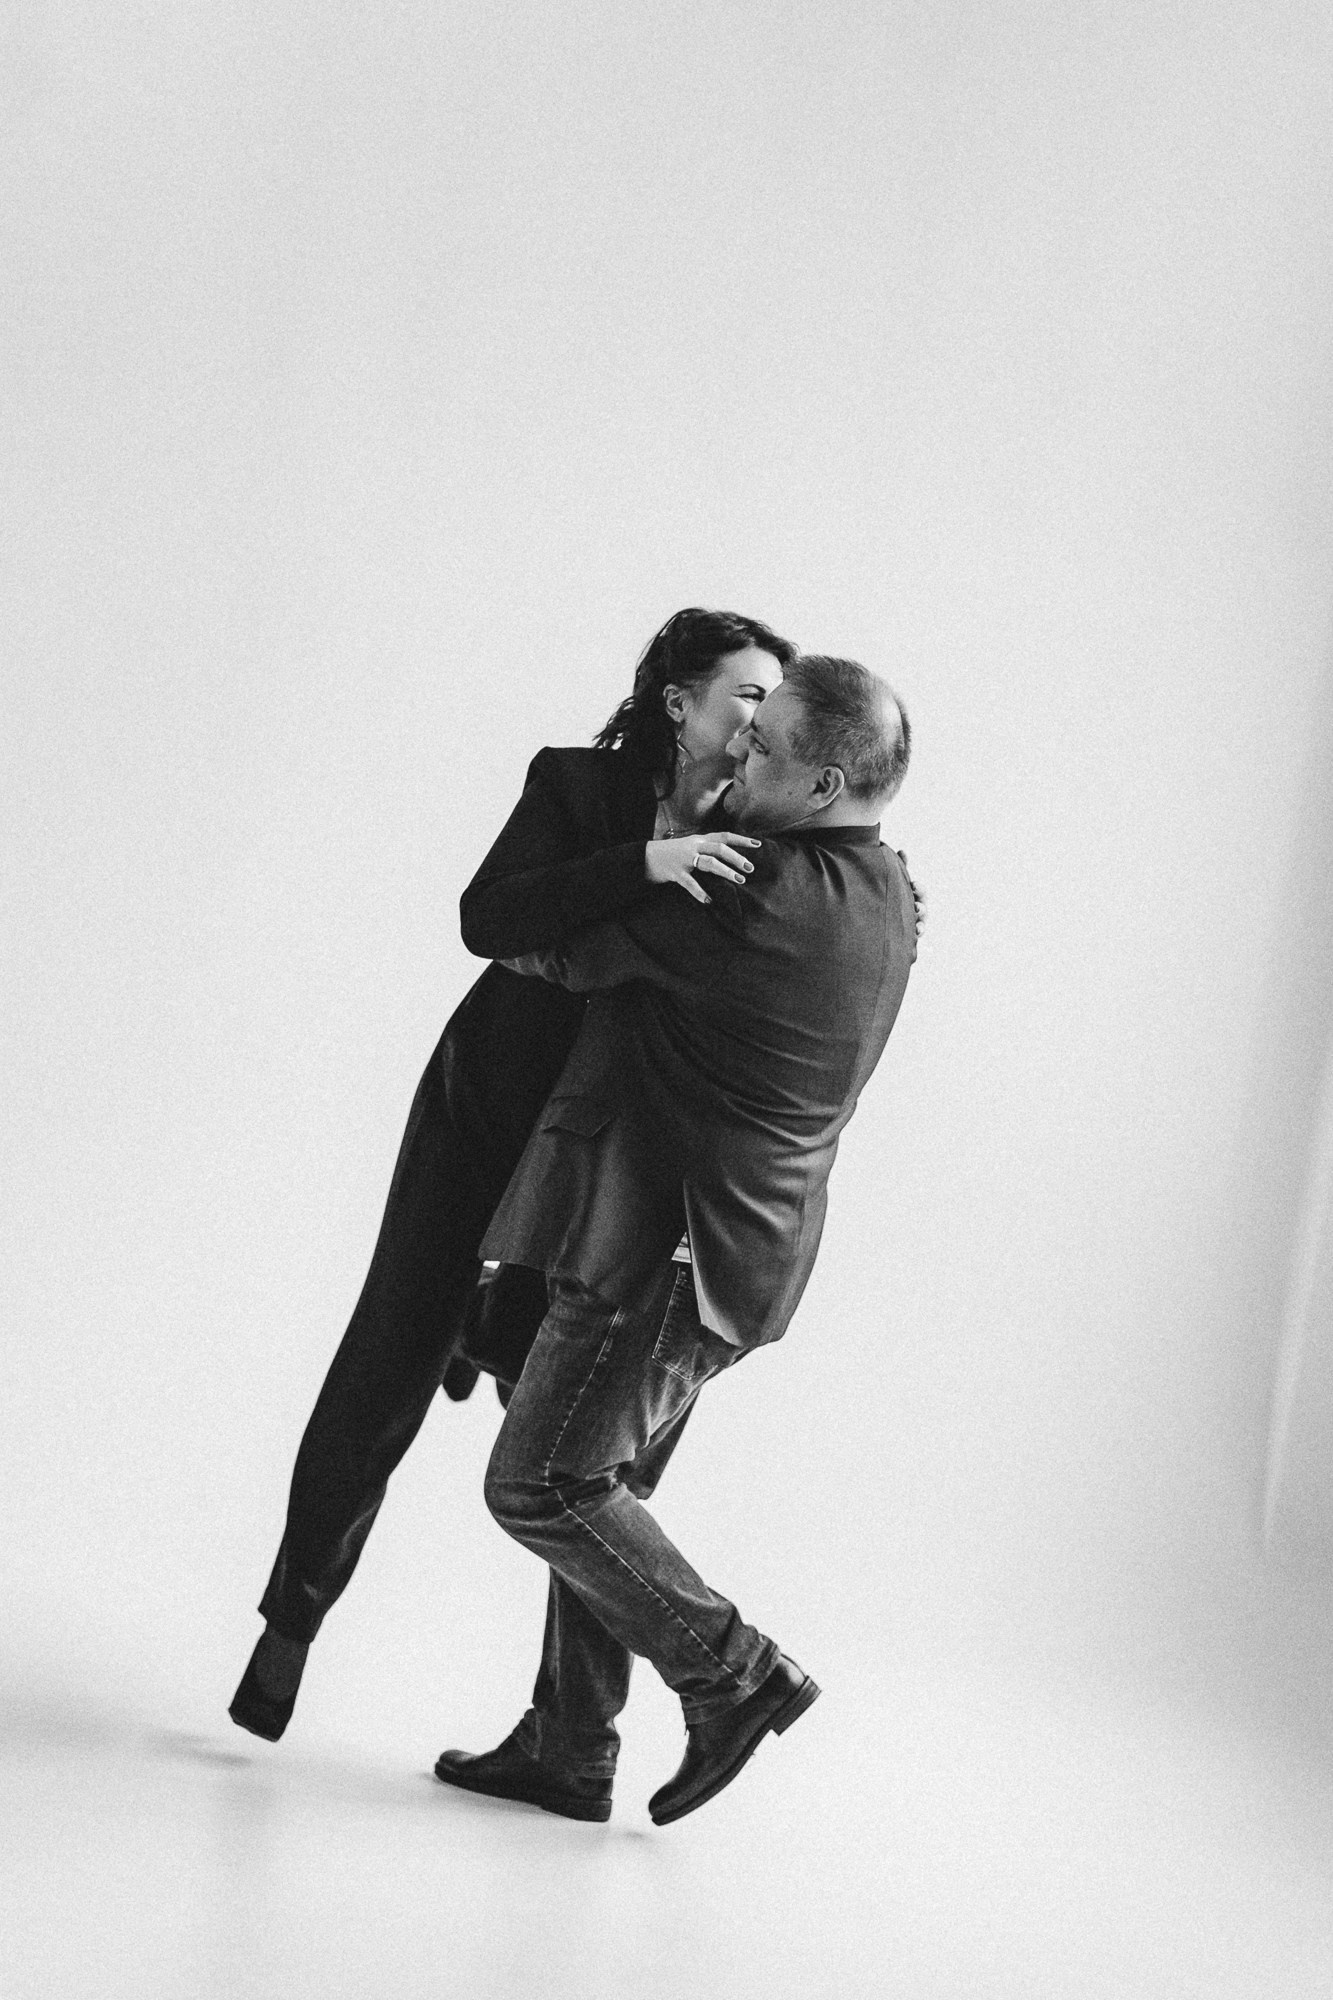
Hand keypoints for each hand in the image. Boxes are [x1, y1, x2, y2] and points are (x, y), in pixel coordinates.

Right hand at [645, 833, 762, 904]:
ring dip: (725, 871)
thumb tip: (730, 856)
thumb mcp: (691, 846)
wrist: (646, 857)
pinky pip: (690, 883)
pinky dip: (699, 892)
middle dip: (736, 858)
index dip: (741, 840)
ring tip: (739, 880)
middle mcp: (694, 847)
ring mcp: (684, 860)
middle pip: (719, 848)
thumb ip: (707, 849)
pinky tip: (708, 900)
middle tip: (750, 868)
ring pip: (708, 863)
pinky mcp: (675, 873)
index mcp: (699, 839)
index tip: (758, 844)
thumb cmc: (673, 854)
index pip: (723, 836)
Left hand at [898, 850, 925, 937]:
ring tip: (916, 922)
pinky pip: (918, 934)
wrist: (881, 918)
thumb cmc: (892, 896)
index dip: (918, 889)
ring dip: (921, 921)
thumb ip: (900, 868)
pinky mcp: (911, 933)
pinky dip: (919, 932)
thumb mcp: (896, 882)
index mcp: (914, 895)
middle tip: (915, 905)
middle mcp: (917, 908)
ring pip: (922, 921)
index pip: (920, 891)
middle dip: (921, 905)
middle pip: (923, 907)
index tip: (913, 885)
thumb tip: (902, 851)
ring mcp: (916, 921)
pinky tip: (916, 931)